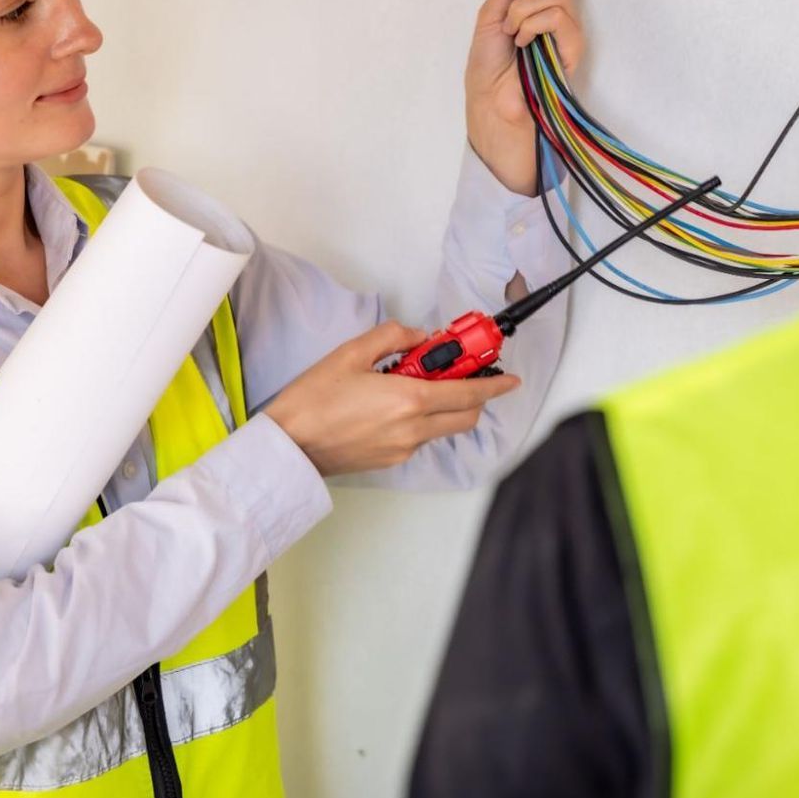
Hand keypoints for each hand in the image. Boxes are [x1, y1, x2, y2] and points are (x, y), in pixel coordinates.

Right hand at [263, 322, 521, 475]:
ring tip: (414, 385)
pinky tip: (393, 405)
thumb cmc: (312, 400)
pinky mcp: (391, 461)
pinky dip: (421, 420)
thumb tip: (418, 336)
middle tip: (461, 374)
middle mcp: (413, 429)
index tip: (511, 378)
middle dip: (474, 396)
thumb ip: (392, 337)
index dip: (495, 385)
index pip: (469, 394)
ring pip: (443, 427)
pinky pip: (420, 438)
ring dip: (444, 407)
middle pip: (466, 416)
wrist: (288, 446)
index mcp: (408, 400)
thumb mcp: (351, 353)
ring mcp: (404, 449)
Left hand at [465, 0, 585, 196]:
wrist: (490, 105)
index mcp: (536, 0)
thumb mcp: (490, 15)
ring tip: (512, 31)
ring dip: (525, 7)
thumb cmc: (487, 67)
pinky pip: (559, 15)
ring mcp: (566, 29)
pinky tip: (524, 42)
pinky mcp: (572, 47)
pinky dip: (534, 23)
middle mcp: (556, 10)